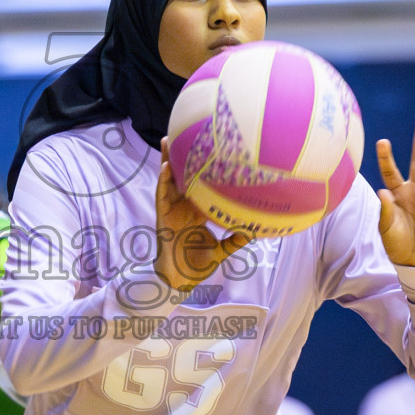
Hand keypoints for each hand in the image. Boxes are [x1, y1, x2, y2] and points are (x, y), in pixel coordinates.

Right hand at [154, 140, 251, 292]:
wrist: (180, 281)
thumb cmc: (197, 265)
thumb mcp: (221, 251)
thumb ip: (234, 240)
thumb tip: (252, 232)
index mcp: (195, 211)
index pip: (198, 185)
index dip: (200, 168)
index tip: (208, 149)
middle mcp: (182, 207)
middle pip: (181, 176)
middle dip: (181, 156)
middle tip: (184, 132)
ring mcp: (171, 210)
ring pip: (167, 181)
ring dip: (166, 161)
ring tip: (168, 140)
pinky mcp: (162, 217)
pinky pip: (161, 196)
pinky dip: (163, 181)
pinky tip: (165, 167)